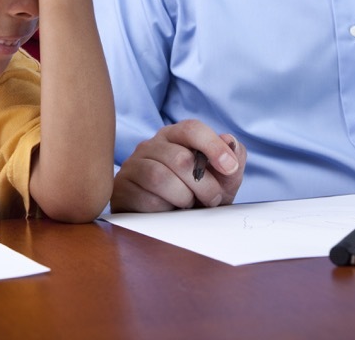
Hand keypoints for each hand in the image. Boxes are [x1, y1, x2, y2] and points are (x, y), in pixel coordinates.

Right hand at [111, 121, 245, 212]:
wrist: (169, 224)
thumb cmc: (196, 196)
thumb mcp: (222, 181)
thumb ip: (233, 159)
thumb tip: (230, 141)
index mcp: (174, 137)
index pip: (191, 129)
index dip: (213, 146)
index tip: (230, 168)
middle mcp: (150, 146)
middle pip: (180, 158)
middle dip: (204, 184)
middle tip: (212, 199)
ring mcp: (133, 165)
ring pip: (160, 176)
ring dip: (184, 197)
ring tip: (189, 206)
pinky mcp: (122, 187)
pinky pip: (145, 197)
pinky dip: (164, 209)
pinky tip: (168, 211)